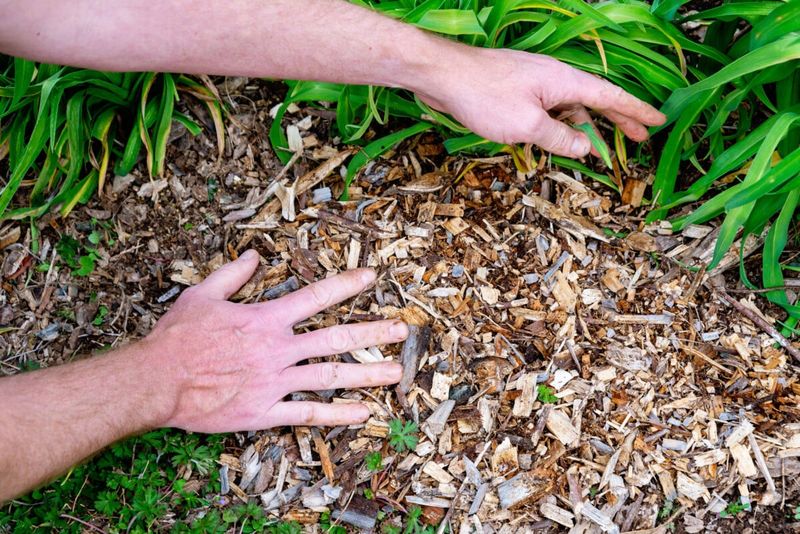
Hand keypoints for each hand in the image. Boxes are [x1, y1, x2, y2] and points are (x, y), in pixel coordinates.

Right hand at [145, 250, 407, 432]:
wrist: (156, 381)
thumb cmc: (176, 338)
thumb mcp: (202, 295)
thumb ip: (232, 274)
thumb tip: (254, 256)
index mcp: (265, 319)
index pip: (315, 296)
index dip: (346, 285)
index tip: (372, 278)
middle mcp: (277, 350)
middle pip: (335, 338)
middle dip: (371, 333)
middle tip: (402, 332)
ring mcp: (274, 382)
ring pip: (330, 377)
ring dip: (366, 375)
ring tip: (395, 374)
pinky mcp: (264, 411)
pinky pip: (308, 415)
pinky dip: (337, 415)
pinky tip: (362, 414)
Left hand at [414, 46, 665, 158]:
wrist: (443, 74)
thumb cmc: (485, 96)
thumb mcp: (527, 125)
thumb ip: (559, 138)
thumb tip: (585, 148)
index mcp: (564, 81)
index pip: (610, 96)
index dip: (636, 111)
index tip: (658, 121)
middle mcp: (554, 78)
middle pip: (595, 101)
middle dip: (619, 120)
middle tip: (640, 138)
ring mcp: (535, 83)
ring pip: (569, 108)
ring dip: (584, 128)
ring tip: (599, 152)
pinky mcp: (517, 91)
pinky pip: (548, 110)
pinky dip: (558, 126)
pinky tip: (558, 141)